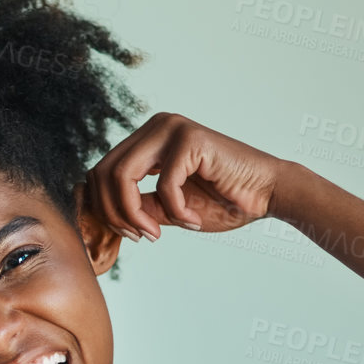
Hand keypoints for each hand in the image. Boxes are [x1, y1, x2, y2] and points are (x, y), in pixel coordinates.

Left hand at [81, 112, 287, 240]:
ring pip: (122, 176)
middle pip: (103, 173)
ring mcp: (170, 128)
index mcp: (145, 140)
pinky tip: (192, 219)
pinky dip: (175, 211)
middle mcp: (154, 127)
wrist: (267, 194)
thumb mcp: (165, 207)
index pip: (100, 172)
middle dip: (115, 213)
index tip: (131, 234)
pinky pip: (163, 185)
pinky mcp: (189, 138)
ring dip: (135, 214)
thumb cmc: (221, 201)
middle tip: (141, 236)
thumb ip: (133, 204)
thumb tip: (96, 211)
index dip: (104, 208)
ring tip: (157, 232)